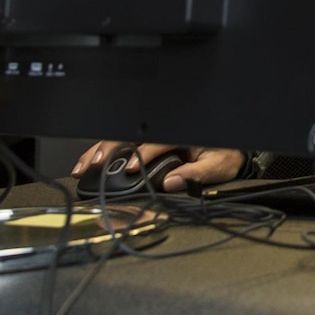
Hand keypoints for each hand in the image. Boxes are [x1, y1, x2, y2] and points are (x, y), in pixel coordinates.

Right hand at [71, 141, 246, 192]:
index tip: (130, 169)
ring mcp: (154, 135)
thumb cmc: (225, 156)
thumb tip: (171, 183)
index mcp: (181, 132)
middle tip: (93, 164)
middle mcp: (164, 131)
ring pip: (121, 139)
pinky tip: (90, 162)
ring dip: (100, 150)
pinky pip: (123, 144)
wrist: (230, 151)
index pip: (156, 141)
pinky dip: (104, 152)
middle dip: (108, 149)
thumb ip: (196, 174)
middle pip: (130, 136)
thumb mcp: (218, 166)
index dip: (141, 154)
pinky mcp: (148, 143)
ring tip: (84, 166)